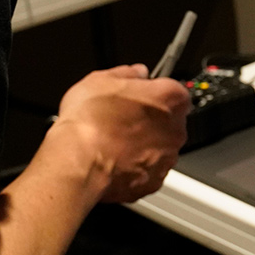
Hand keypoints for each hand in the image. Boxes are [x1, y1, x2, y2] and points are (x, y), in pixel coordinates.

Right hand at [52, 64, 191, 202]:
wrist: (79, 161)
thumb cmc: (90, 121)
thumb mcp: (100, 79)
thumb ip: (126, 73)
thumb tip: (135, 73)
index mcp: (169, 99)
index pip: (174, 90)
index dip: (154, 93)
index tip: (140, 95)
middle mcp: (175, 129)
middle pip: (169, 122)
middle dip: (149, 121)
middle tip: (122, 121)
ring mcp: (166, 158)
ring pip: (160, 148)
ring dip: (143, 146)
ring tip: (114, 144)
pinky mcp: (154, 182)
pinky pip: (148, 172)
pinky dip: (135, 169)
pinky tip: (114, 162)